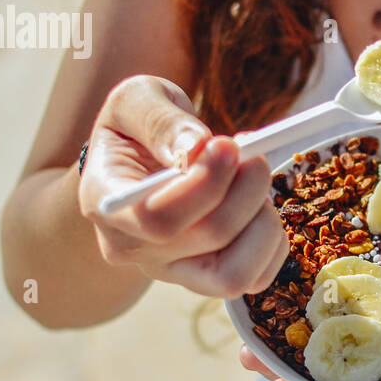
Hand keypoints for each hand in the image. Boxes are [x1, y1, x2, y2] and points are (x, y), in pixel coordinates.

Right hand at [79, 75, 288, 297]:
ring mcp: (172, 270)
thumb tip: (196, 147)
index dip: (207, 184)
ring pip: (235, 274)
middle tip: (253, 154)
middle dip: (247, 189)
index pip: (158, 220)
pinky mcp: (207, 280)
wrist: (140, 160)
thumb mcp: (137, 100)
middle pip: (210, 236)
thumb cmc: (137, 127)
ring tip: (252, 184)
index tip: (229, 145)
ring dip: (263, 220)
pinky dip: (273, 243)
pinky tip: (259, 208)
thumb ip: (160, 120)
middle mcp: (134, 249)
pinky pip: (256, 278)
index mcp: (108, 204)